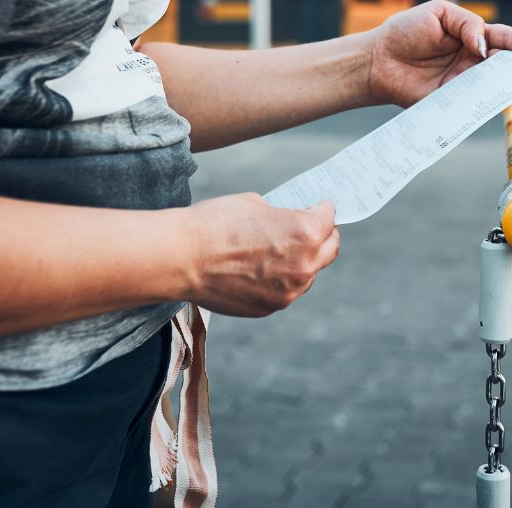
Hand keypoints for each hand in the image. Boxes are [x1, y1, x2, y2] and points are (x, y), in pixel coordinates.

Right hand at [180, 193, 338, 317]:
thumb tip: (288, 221)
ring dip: (303, 262)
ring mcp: (288, 291)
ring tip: (284, 250)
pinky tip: (262, 269)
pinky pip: (285, 291)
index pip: (329, 219)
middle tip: (316, 229)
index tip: (321, 207)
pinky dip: (281, 279)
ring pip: (308, 275)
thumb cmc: (216, 223)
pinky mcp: (269, 307)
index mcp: (306, 233)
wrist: (181, 258)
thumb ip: (282, 216)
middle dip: (324, 236)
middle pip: (330, 250)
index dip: (324, 209)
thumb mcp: (257, 204)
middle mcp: (304, 266)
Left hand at [366, 0, 511, 107]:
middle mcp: (474, 60)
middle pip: (507, 63)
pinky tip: (496, 96)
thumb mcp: (439, 13)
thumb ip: (466, 24)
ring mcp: (464, 81)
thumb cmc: (406, 31)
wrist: (378, 60)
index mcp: (474, 36)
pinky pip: (473, 101)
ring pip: (494, 84)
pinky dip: (485, 100)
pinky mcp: (452, 100)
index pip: (506, 39)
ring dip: (510, 83)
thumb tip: (484, 47)